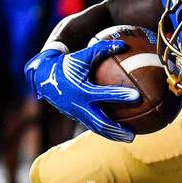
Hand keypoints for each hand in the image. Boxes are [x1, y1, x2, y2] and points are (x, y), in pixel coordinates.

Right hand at [24, 39, 139, 141]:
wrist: (44, 77)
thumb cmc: (67, 63)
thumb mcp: (84, 55)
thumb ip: (103, 49)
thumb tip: (124, 44)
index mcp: (82, 90)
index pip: (104, 95)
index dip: (121, 95)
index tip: (138, 97)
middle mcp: (80, 105)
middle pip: (101, 122)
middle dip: (117, 130)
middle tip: (133, 134)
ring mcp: (77, 113)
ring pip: (97, 128)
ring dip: (113, 135)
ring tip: (131, 138)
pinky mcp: (76, 116)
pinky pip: (93, 126)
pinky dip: (106, 131)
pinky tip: (119, 133)